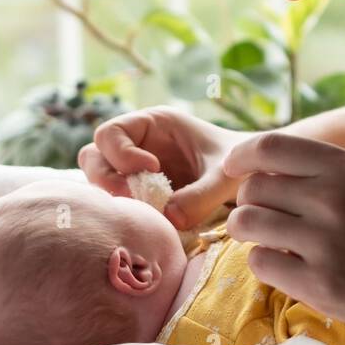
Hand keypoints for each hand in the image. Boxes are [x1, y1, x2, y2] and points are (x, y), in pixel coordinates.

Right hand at [78, 107, 244, 229]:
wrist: (251, 180)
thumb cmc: (240, 166)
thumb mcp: (226, 178)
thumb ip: (202, 196)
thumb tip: (169, 218)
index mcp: (154, 124)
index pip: (110, 132)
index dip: (121, 154)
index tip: (152, 171)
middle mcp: (138, 143)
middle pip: (94, 156)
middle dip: (107, 178)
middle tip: (136, 197)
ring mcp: (135, 169)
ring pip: (99, 180)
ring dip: (112, 197)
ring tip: (144, 210)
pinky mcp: (140, 193)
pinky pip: (116, 200)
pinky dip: (123, 211)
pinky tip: (148, 220)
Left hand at [223, 131, 344, 340]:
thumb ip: (314, 171)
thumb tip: (249, 167)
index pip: (269, 147)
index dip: (241, 158)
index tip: (232, 170)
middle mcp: (334, 197)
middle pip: (252, 188)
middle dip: (249, 204)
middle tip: (267, 220)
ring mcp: (326, 241)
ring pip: (246, 223)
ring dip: (250, 234)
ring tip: (272, 242)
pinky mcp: (320, 283)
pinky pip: (259, 262)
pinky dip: (265, 265)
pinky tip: (288, 267)